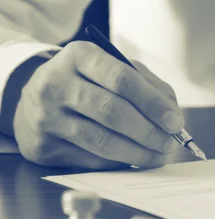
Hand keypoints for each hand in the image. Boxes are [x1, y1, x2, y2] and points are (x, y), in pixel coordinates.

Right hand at [11, 41, 182, 168]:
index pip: (122, 80)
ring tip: (159, 156)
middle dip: (149, 132)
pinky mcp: (44, 147)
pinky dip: (120, 162)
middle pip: (113, 112)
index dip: (153, 104)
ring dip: (139, 153)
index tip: (175, 122)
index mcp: (79, 56)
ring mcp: (46, 117)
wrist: (35, 101)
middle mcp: (56, 84)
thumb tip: (173, 116)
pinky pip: (92, 160)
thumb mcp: (113, 70)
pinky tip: (135, 160)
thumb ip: (147, 86)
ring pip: (103, 142)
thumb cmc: (87, 84)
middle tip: (170, 143)